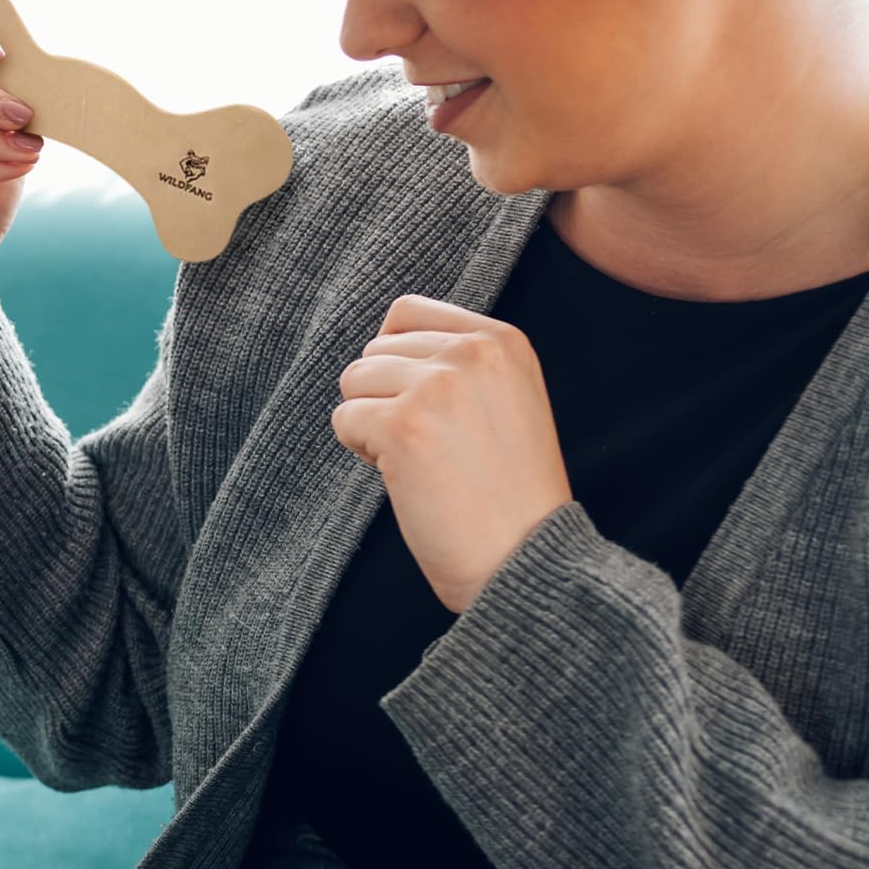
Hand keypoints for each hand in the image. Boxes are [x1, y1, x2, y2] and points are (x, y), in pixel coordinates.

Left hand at [331, 294, 572, 615]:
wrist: (524, 556)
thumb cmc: (509, 493)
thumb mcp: (507, 400)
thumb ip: (459, 363)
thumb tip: (382, 346)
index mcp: (501, 340)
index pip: (407, 311)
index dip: (394, 359)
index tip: (421, 403)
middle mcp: (471, 352)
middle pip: (374, 349)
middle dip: (382, 396)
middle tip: (423, 444)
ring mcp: (437, 386)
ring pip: (353, 380)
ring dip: (368, 423)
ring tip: (414, 459)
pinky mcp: (403, 426)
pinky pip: (344, 420)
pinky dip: (360, 450)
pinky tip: (402, 476)